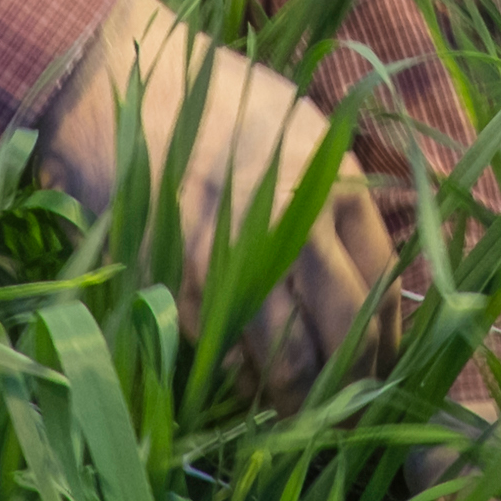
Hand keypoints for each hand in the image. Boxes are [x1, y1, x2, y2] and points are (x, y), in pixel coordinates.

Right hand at [31, 0, 402, 405]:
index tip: (381, 367)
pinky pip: (220, 349)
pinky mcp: (176, 280)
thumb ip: (335, 194)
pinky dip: (236, 375)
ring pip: (282, 357)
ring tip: (302, 415)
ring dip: (297, 398)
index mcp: (331, 181)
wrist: (118, 85)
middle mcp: (290, 222)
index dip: (383, 339)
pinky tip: (243, 383)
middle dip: (352, 383)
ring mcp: (231, 257)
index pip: (378, 285)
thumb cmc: (214, 101)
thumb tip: (369, 275)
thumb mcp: (299, 126)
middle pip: (340, 331)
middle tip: (351, 413)